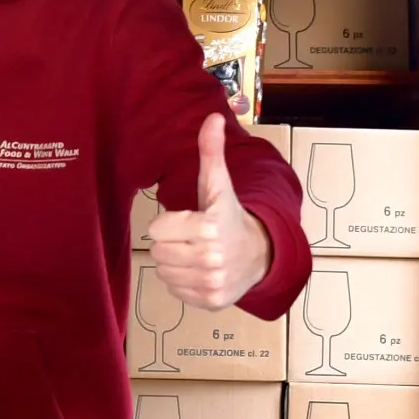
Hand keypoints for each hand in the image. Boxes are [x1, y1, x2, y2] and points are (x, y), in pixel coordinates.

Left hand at [144, 113, 270, 309]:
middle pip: (157, 252)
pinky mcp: (210, 301)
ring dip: (175, 263)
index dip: (168, 223)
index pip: (157, 229)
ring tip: (195, 253)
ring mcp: (211, 282)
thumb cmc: (230, 215)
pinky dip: (183, 282)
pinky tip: (200, 270)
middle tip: (190, 237)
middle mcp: (211, 258)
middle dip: (170, 243)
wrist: (261, 253)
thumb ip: (211, 152)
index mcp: (209, 227)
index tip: (187, 220)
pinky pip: (175, 291)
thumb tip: (212, 117)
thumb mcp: (219, 184)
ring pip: (164, 272)